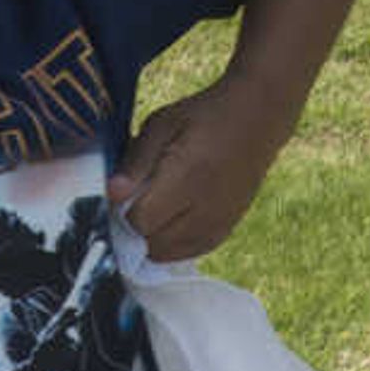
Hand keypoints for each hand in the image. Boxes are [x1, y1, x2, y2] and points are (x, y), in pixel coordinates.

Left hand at [112, 79, 281, 263]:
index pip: (140, 221)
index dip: (121, 213)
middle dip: (134, 229)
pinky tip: (168, 223)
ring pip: (169, 254)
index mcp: (186, 178)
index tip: (120, 197)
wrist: (257, 118)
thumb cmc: (204, 116)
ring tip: (151, 211)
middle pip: (152, 244)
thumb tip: (112, 193)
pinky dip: (172, 245)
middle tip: (133, 203)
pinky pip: (190, 252)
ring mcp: (219, 222)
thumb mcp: (162, 125)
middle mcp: (205, 208)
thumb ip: (136, 161)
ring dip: (151, 240)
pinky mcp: (227, 228)